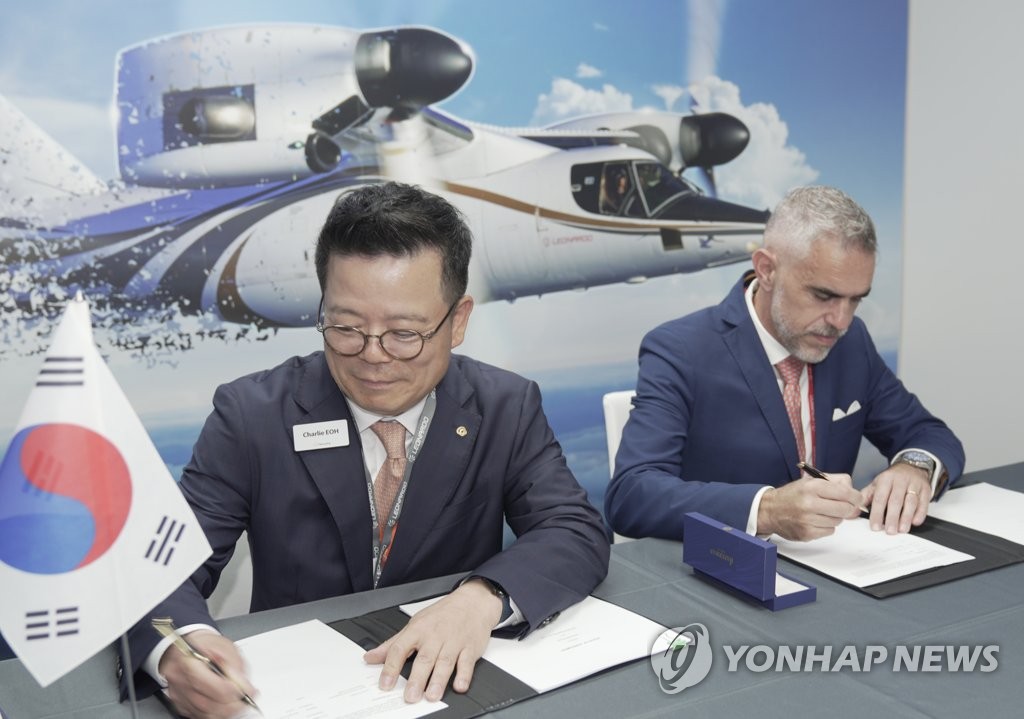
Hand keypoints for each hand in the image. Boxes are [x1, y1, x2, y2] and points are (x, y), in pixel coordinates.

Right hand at [158, 630, 254, 718]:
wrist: (188, 648)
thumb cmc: (206, 645)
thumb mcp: (225, 647)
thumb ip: (235, 666)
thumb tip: (244, 687)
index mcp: (188, 659)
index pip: (208, 683)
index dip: (231, 691)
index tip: (247, 691)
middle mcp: (178, 678)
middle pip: (205, 702)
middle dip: (231, 705)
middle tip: (246, 701)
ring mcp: (177, 693)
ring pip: (203, 712)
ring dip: (224, 712)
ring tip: (238, 704)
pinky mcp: (179, 703)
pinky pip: (198, 715)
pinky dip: (215, 714)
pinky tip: (225, 707)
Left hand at [364, 578, 502, 702]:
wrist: (472, 602)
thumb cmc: (442, 615)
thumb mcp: (415, 624)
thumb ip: (393, 644)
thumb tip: (370, 657)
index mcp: (418, 630)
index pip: (400, 648)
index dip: (391, 667)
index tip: (385, 683)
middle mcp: (435, 636)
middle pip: (424, 659)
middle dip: (417, 679)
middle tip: (410, 696)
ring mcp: (453, 642)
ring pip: (445, 662)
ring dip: (438, 680)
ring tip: (431, 695)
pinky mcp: (470, 648)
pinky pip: (467, 663)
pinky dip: (464, 675)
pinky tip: (459, 686)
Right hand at [757, 474, 862, 540]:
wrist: (770, 510)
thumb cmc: (793, 495)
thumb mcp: (811, 480)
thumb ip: (835, 482)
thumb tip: (855, 495)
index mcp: (812, 487)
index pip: (845, 493)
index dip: (855, 497)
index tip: (856, 499)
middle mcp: (809, 503)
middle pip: (845, 509)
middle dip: (847, 508)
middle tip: (841, 506)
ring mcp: (807, 520)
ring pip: (838, 521)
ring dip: (835, 517)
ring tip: (822, 512)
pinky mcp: (807, 533)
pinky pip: (829, 531)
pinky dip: (826, 526)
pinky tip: (816, 520)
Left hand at [862, 463, 931, 533]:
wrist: (911, 466)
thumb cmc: (892, 479)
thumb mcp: (877, 483)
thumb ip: (866, 496)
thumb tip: (855, 509)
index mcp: (885, 479)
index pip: (880, 497)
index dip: (877, 513)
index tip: (875, 526)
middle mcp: (900, 481)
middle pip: (896, 501)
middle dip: (892, 518)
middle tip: (890, 531)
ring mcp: (914, 484)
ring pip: (911, 502)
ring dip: (906, 517)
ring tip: (902, 529)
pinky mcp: (926, 490)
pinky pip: (924, 503)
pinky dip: (920, 513)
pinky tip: (915, 522)